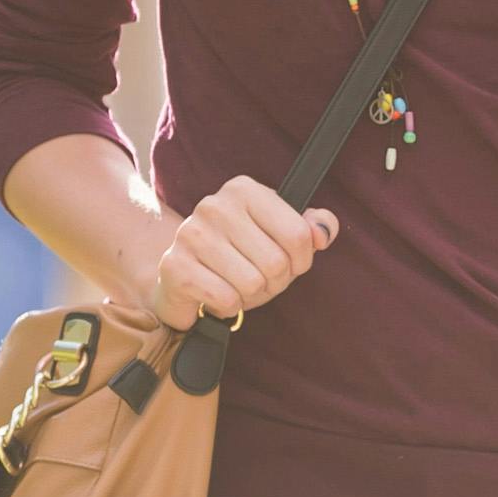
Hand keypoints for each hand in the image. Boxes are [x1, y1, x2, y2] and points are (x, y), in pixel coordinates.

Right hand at [143, 176, 338, 328]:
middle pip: (276, 262)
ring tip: (235, 285)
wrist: (183, 279)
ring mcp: (191, 234)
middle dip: (274, 282)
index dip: (301, 261)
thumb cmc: (239, 257)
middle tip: (256, 279)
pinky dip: (229, 307)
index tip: (288, 264)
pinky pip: (227, 299)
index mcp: (244, 190)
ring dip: (250, 295)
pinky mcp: (174, 266)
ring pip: (252, 282)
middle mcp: (215, 205)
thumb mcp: (280, 237)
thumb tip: (323, 233)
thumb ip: (311, 228)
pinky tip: (215, 295)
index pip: (299, 234)